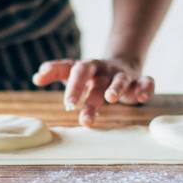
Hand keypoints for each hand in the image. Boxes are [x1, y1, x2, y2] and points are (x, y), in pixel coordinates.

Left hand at [32, 56, 154, 126]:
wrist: (121, 63)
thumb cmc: (91, 73)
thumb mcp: (72, 70)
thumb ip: (55, 71)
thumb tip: (36, 78)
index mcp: (89, 66)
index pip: (79, 72)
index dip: (74, 87)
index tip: (68, 105)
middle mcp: (106, 70)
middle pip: (98, 83)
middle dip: (92, 100)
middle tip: (85, 119)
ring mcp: (124, 75)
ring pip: (121, 80)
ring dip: (117, 88)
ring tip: (112, 100)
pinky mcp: (140, 80)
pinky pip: (146, 81)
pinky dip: (145, 88)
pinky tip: (141, 98)